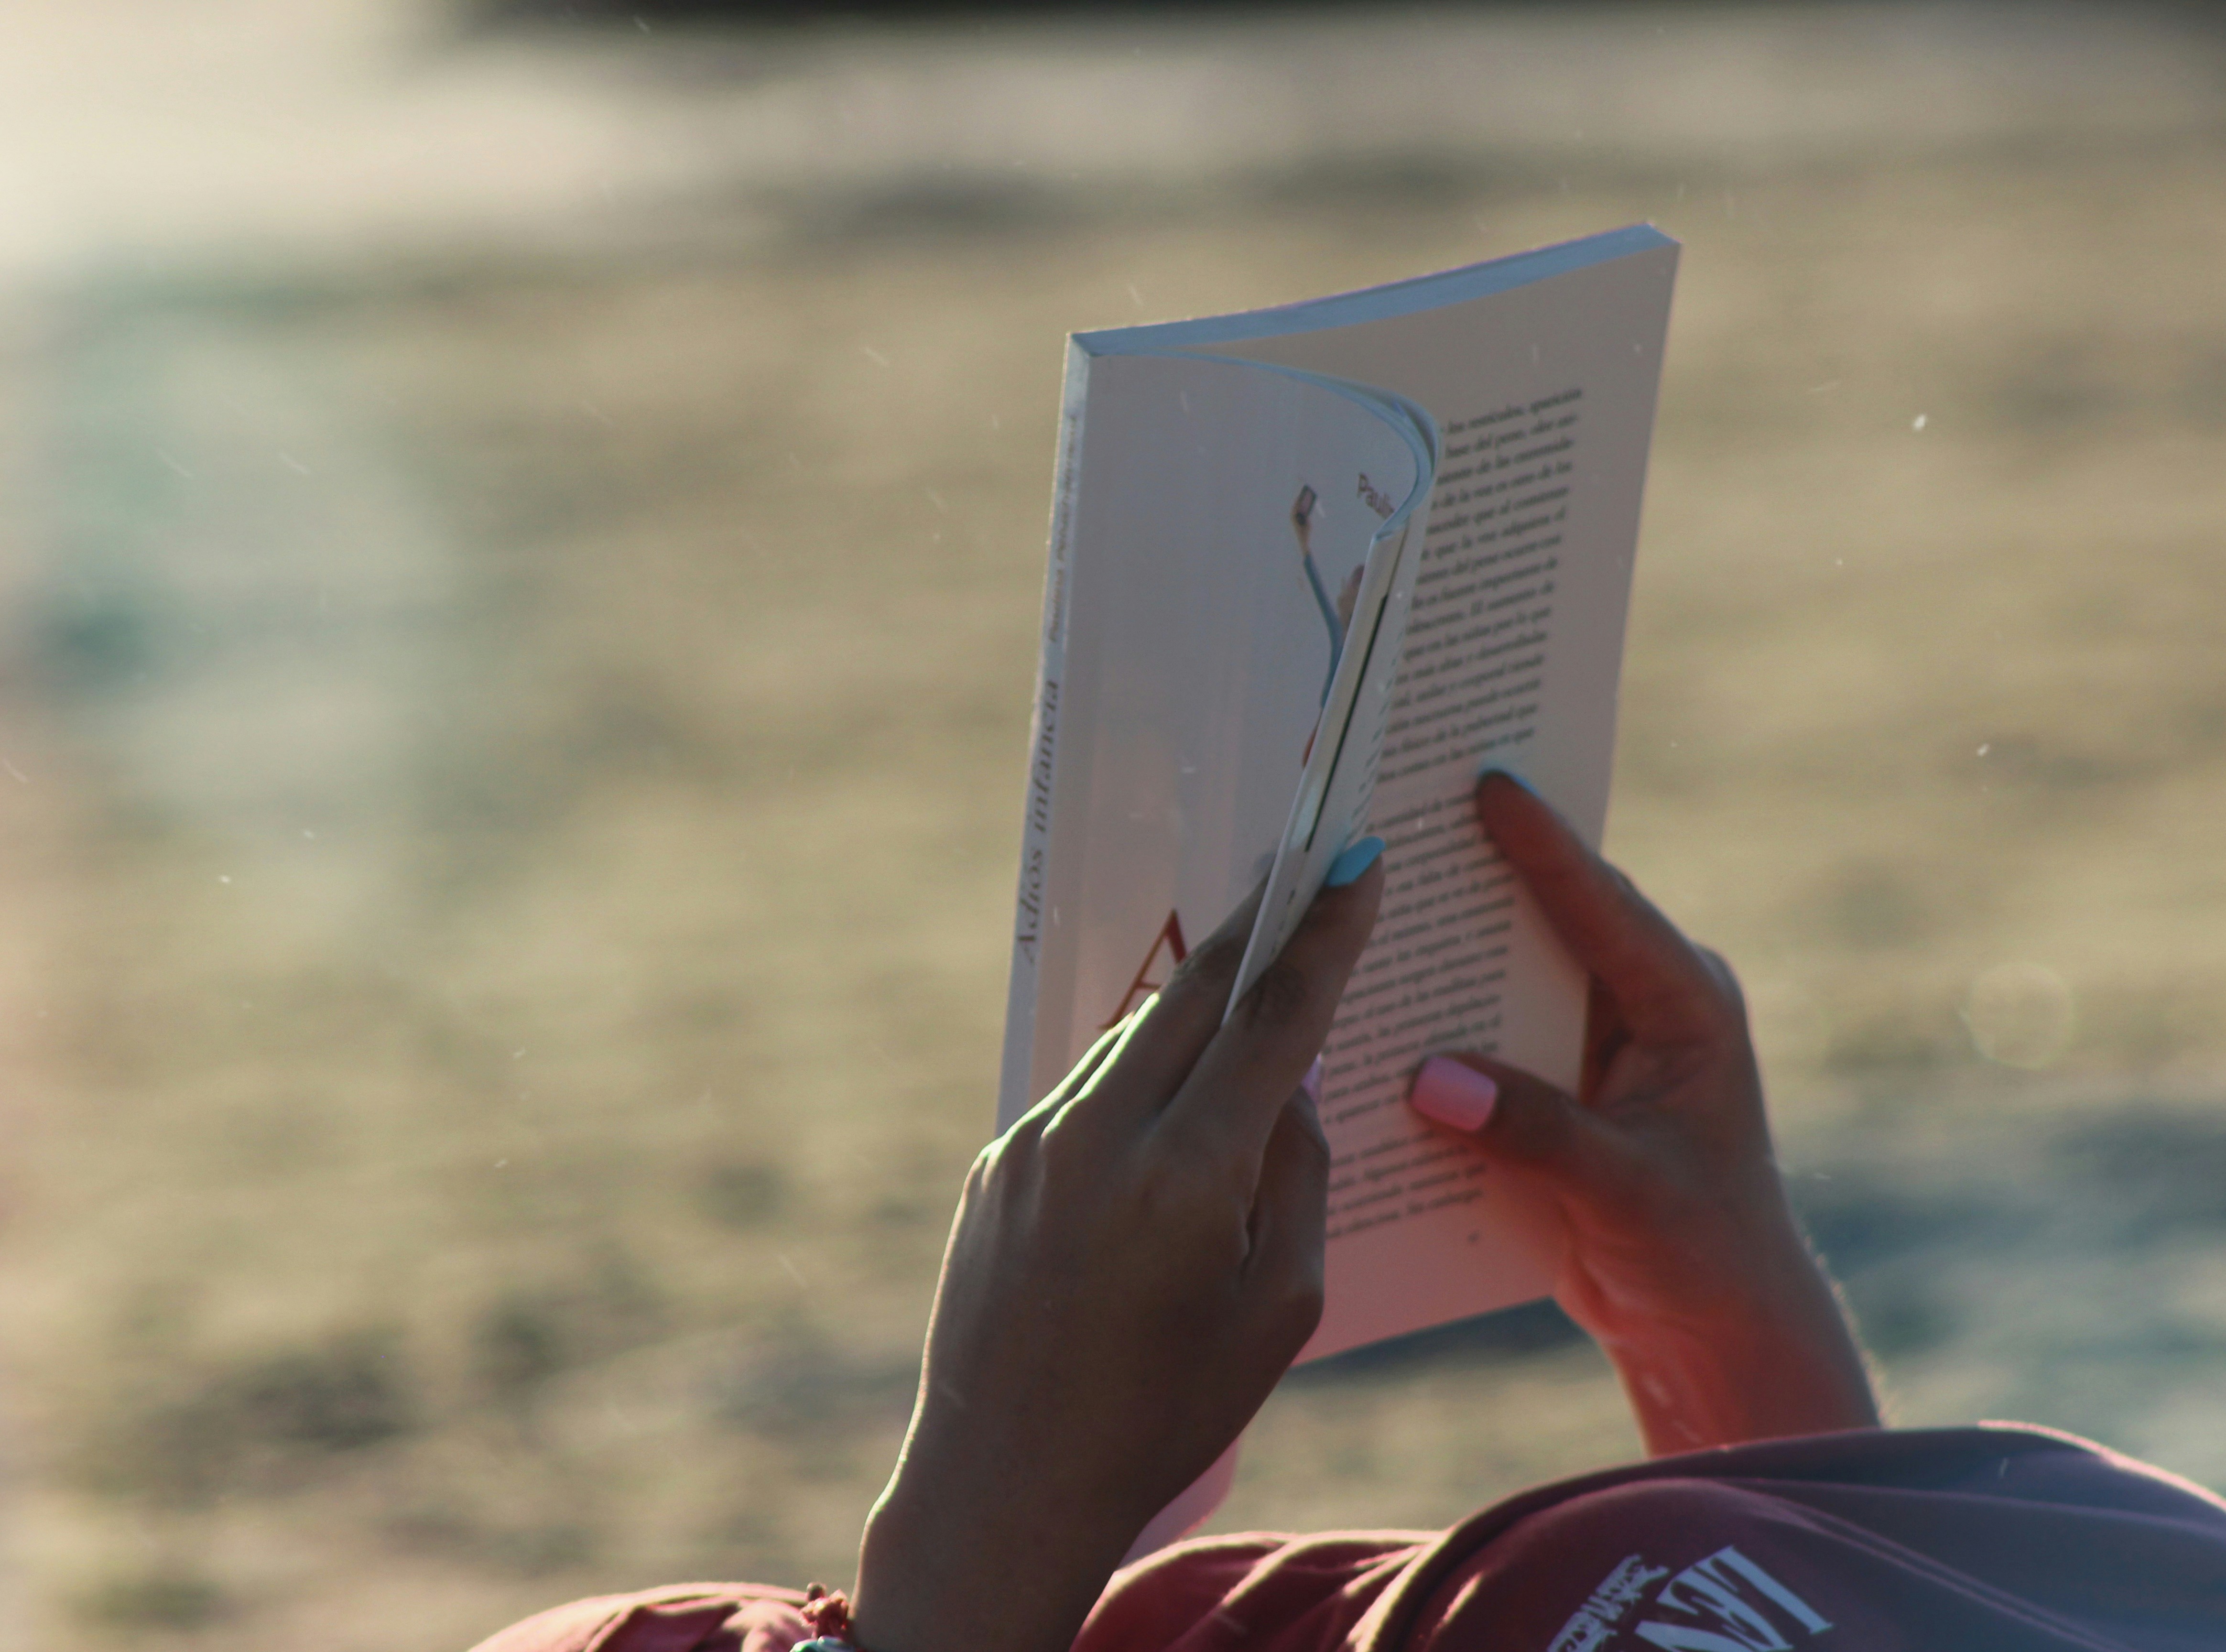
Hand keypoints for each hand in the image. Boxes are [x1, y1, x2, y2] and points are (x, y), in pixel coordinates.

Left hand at [854, 851, 1384, 1651]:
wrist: (1007, 1479)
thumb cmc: (1167, 1411)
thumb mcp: (1282, 1309)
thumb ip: (1298, 1178)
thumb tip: (1292, 1086)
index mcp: (1187, 1175)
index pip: (1275, 1019)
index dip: (1323, 933)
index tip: (1353, 861)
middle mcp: (1100, 1135)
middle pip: (1195, 991)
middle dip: (1258, 923)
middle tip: (1301, 862)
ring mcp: (1034, 1142)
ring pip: (1134, 1036)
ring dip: (1195, 1007)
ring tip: (1246, 991)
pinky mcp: (997, 1162)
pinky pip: (1086, 1091)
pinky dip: (1138, 1080)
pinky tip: (1166, 1112)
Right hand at [1407, 773, 1876, 1453]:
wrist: (1709, 1328)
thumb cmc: (1699, 1254)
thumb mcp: (1624, 1193)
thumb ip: (1534, 1132)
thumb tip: (1429, 1079)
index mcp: (1684, 1003)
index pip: (1599, 903)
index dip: (1539, 842)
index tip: (1486, 781)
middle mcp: (1638, 1000)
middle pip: (1541, 911)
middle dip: (1470, 861)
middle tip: (1399, 799)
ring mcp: (1588, 1037)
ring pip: (1501, 965)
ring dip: (1440, 935)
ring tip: (1358, 879)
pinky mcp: (1547, 1078)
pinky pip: (1479, 1027)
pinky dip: (1430, 1009)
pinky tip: (1361, 988)